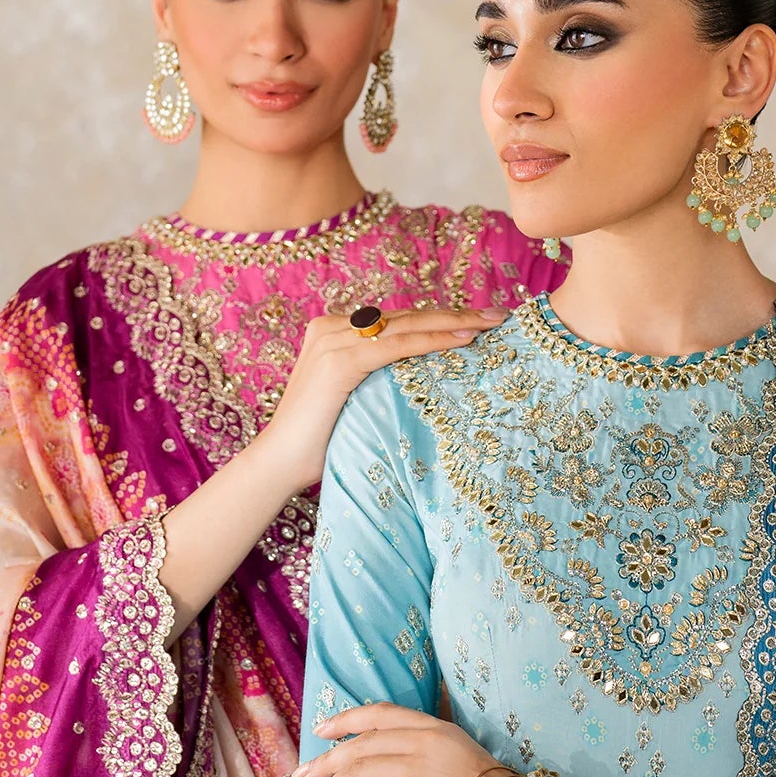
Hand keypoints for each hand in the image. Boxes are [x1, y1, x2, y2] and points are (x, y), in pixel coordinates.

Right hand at [263, 305, 503, 493]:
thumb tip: (419, 381)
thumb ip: (376, 380)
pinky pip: (398, 346)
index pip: (395, 321)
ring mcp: (334, 340)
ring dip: (452, 322)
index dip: (437, 319)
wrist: (279, 462)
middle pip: (405, 316)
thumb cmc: (317, 442)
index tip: (475, 321)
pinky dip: (433, 341)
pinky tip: (464, 340)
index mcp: (332, 331)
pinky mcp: (340, 360)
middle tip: (496, 316)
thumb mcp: (353, 400)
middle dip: (454, 314)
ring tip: (490, 323)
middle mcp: (331, 326)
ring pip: (406, 325)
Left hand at [295, 702, 496, 776]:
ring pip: (356, 772)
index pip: (380, 713)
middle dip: (324, 761)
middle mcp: (421, 740)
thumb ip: (429, 750)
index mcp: (433, 727)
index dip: (346, 720)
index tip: (322, 730)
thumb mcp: (460, 755)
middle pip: (359, 744)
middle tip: (301, 776)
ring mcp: (416, 767)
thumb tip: (394, 762)